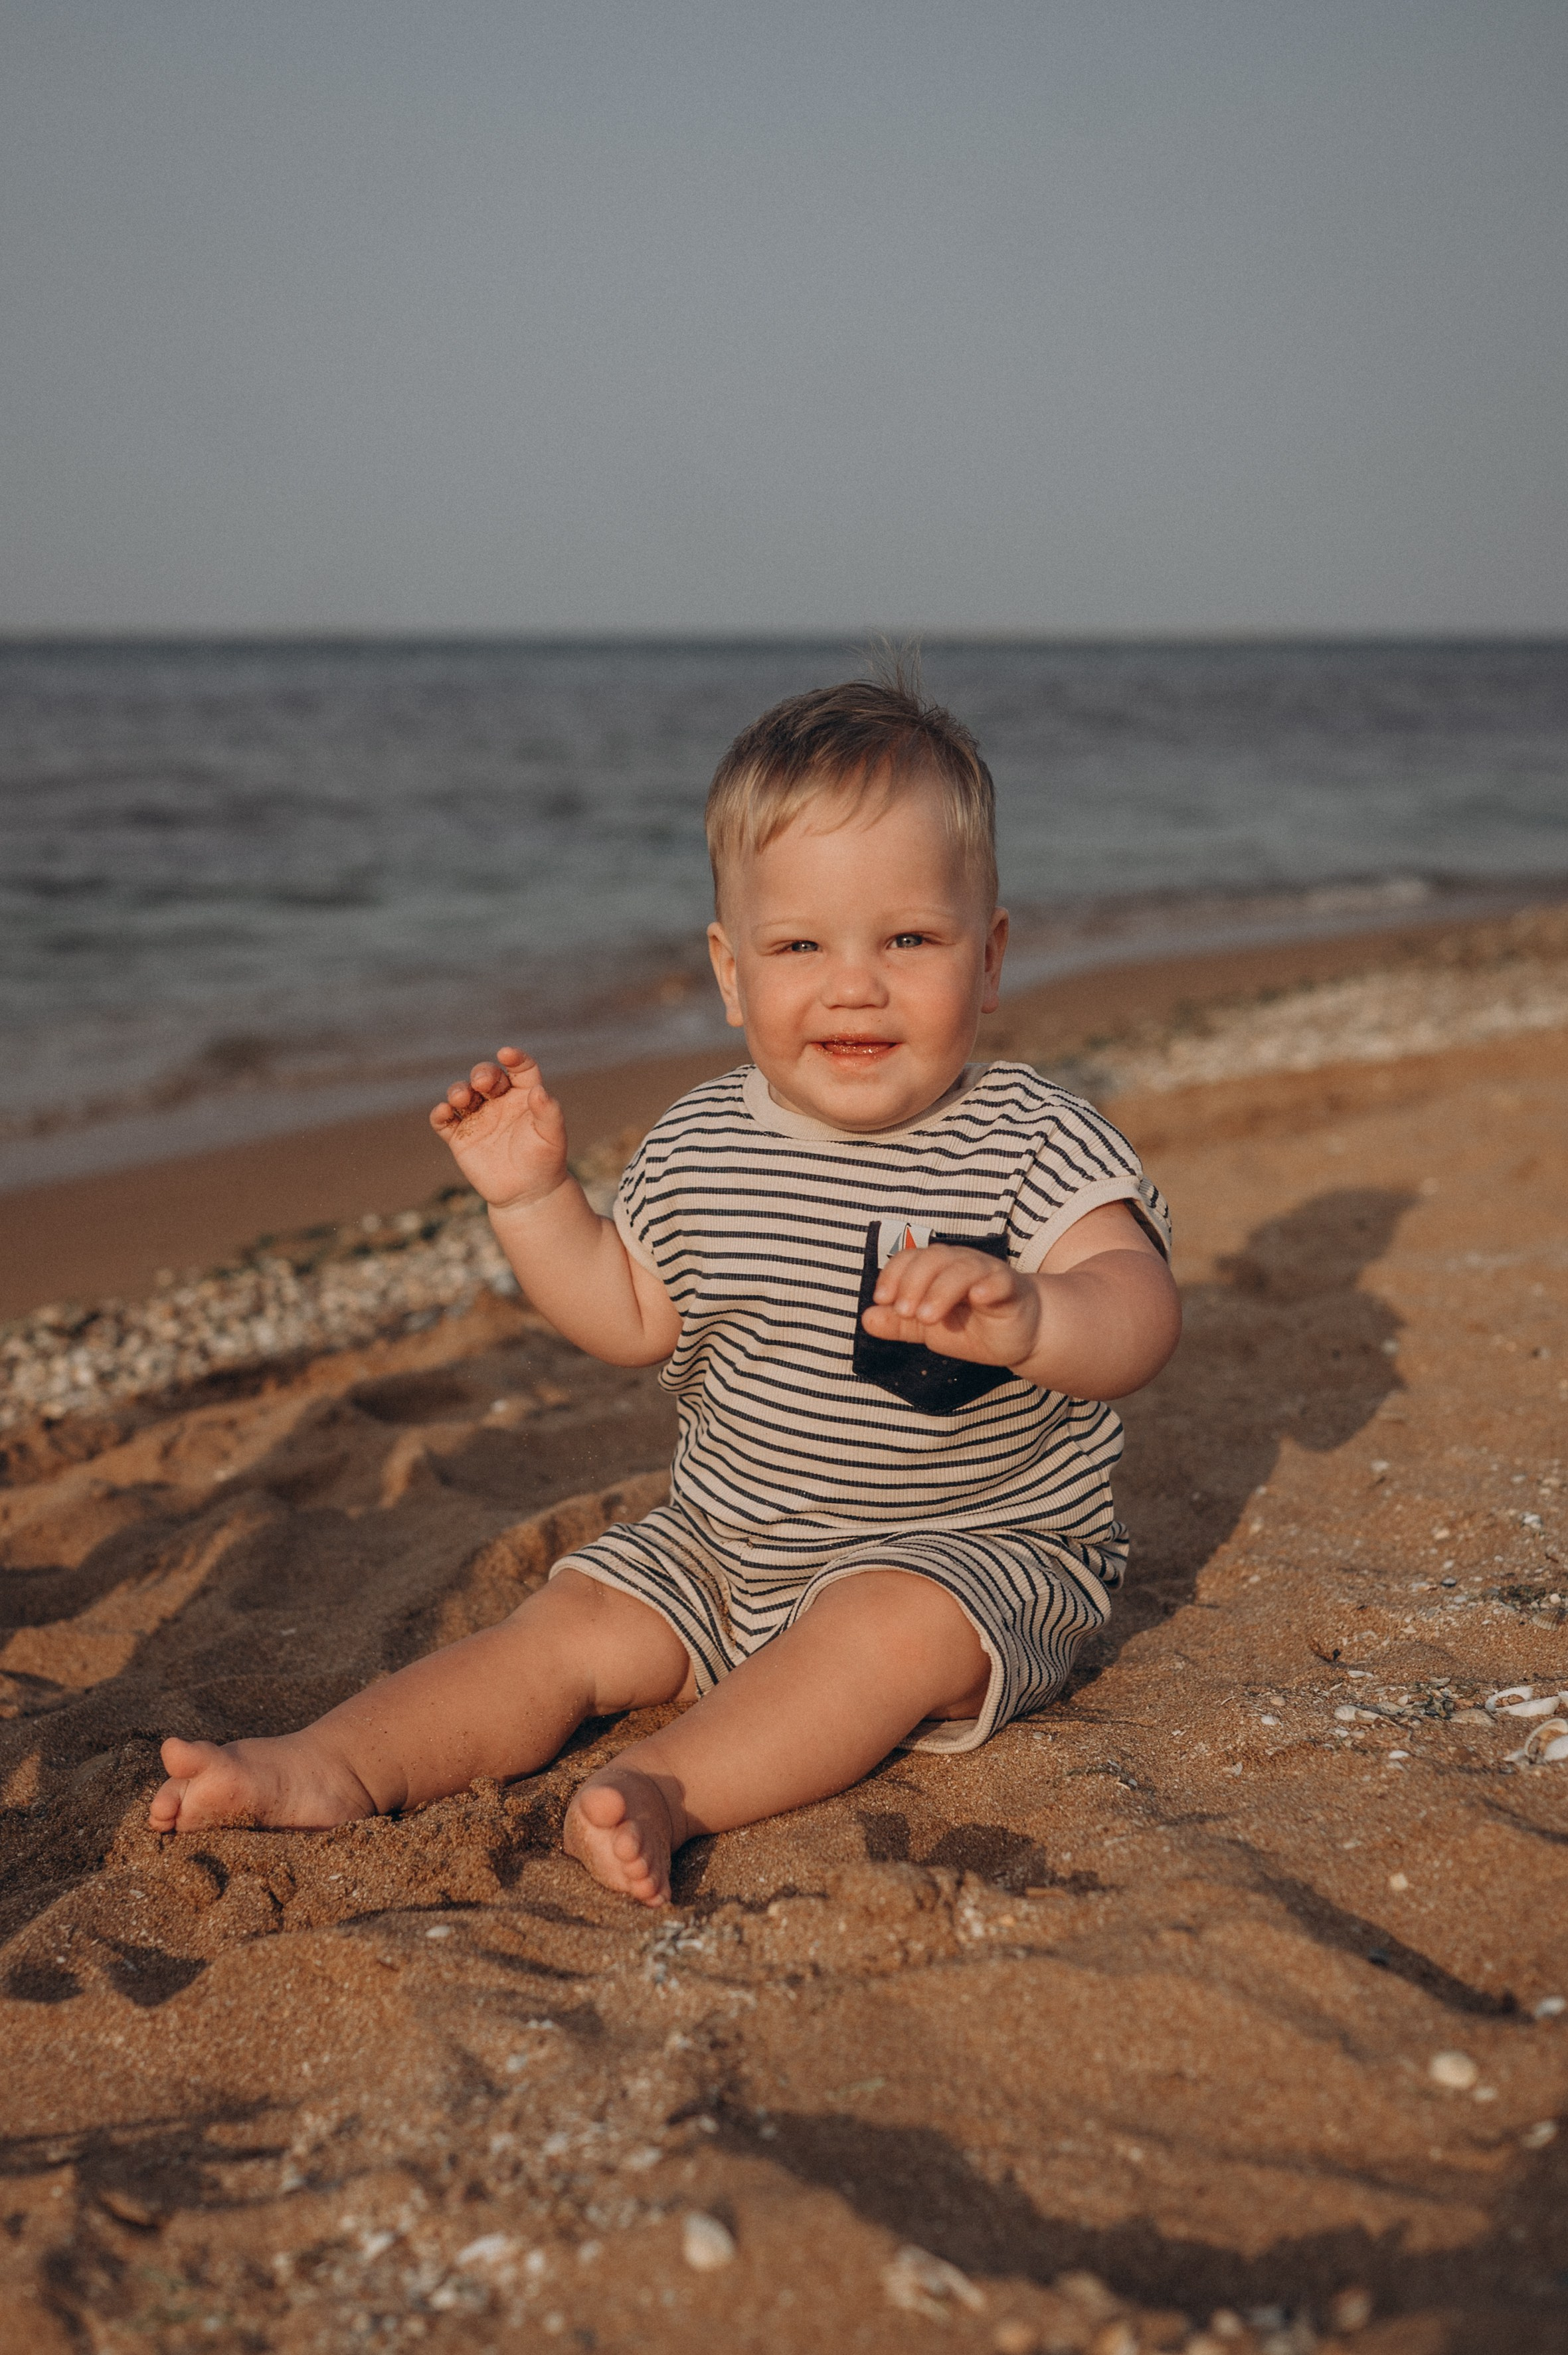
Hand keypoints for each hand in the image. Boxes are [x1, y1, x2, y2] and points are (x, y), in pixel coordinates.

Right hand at [428, 1047, 568, 1211]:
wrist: (527, 1194)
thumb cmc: (545, 1162)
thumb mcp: (553, 1137)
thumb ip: (549, 1113)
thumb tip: (539, 1091)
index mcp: (524, 1096)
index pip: (519, 1069)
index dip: (514, 1058)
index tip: (507, 1054)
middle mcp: (499, 1102)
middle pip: (486, 1076)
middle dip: (482, 1074)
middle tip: (482, 1082)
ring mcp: (478, 1118)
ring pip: (462, 1094)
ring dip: (459, 1091)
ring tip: (462, 1098)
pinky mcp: (460, 1137)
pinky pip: (444, 1121)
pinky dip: (440, 1114)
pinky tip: (444, 1112)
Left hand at [860, 1245, 1041, 1367]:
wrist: (1020, 1337)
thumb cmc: (974, 1327)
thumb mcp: (930, 1330)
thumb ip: (900, 1325)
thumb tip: (866, 1318)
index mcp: (937, 1269)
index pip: (910, 1258)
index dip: (893, 1275)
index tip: (882, 1300)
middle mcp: (960, 1264)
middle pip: (933, 1257)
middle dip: (913, 1283)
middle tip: (905, 1312)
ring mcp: (987, 1273)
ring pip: (962, 1268)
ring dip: (941, 1290)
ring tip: (927, 1318)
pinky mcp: (1011, 1288)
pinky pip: (999, 1281)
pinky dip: (987, 1286)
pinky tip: (977, 1297)